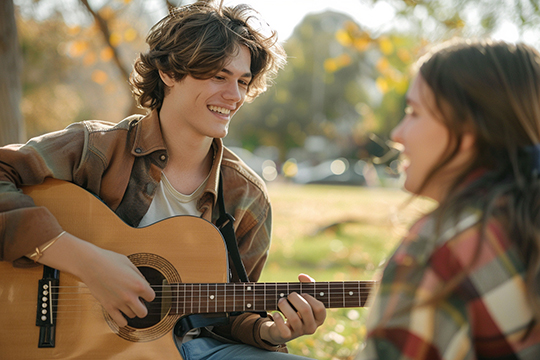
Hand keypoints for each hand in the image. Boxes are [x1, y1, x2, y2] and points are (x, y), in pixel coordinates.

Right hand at [37, 233, 154, 326]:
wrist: (90, 264)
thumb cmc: (109, 260)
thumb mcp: (130, 264)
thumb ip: (139, 276)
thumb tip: (144, 284)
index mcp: (138, 284)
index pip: (151, 297)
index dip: (148, 294)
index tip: (143, 292)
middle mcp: (130, 296)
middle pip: (143, 312)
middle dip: (142, 306)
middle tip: (137, 300)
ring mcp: (119, 303)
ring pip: (132, 316)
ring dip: (131, 310)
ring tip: (127, 302)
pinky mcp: (108, 307)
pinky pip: (120, 321)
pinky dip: (122, 320)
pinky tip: (122, 313)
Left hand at [260, 273, 325, 344]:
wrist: (281, 327)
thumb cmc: (296, 308)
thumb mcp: (304, 297)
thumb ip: (307, 284)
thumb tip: (302, 276)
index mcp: (319, 318)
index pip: (319, 308)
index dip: (310, 297)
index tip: (303, 294)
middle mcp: (311, 327)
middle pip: (305, 310)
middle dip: (294, 298)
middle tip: (289, 295)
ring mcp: (300, 332)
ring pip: (293, 318)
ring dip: (284, 305)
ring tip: (281, 301)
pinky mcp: (287, 336)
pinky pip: (284, 329)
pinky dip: (278, 319)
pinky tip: (276, 313)